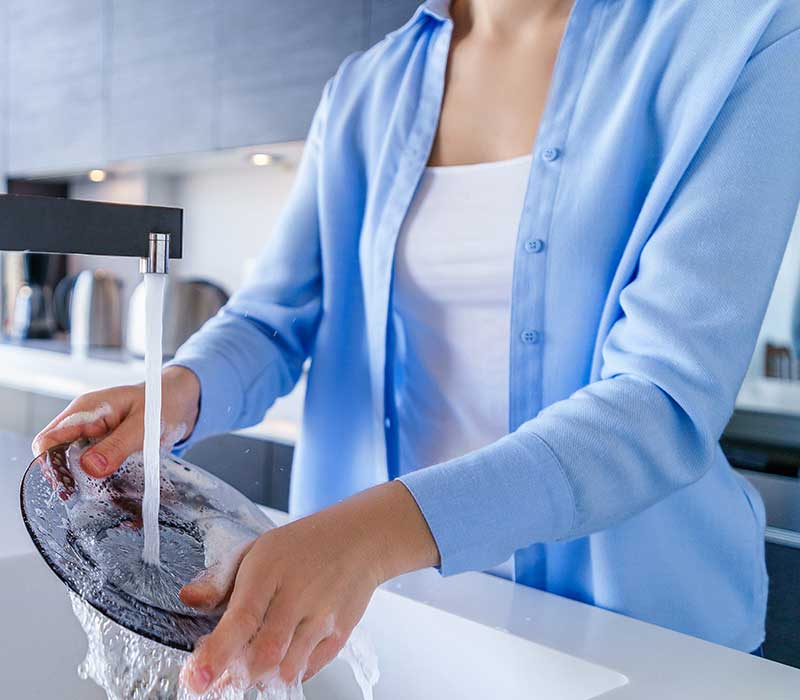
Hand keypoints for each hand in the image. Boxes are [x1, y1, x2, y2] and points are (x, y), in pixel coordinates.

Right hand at [31, 366, 200, 476]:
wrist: (181, 400)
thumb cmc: (163, 403)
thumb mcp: (144, 425)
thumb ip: (117, 445)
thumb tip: (89, 467)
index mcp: (86, 411)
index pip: (47, 441)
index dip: (51, 466)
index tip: (70, 486)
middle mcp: (83, 423)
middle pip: (56, 457)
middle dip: (69, 478)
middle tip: (92, 493)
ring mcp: (93, 436)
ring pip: (74, 465)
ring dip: (87, 481)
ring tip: (107, 492)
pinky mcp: (105, 447)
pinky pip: (93, 466)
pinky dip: (101, 479)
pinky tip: (116, 486)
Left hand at [179, 480, 439, 692]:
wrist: (360, 539)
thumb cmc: (302, 545)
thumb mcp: (255, 549)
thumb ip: (219, 578)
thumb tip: (188, 599)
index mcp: (269, 570)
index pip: (241, 619)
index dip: (216, 654)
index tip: (196, 678)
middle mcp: (298, 595)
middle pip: (265, 653)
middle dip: (237, 675)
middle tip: (219, 681)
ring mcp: (323, 616)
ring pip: (287, 667)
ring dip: (262, 677)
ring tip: (250, 668)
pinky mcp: (340, 633)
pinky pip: (309, 669)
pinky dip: (288, 674)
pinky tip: (278, 660)